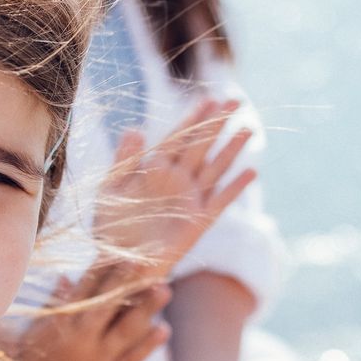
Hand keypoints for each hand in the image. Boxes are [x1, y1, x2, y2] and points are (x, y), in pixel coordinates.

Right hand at [11, 259, 171, 360]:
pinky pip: (132, 360)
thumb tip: (68, 278)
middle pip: (108, 305)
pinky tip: (163, 329)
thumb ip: (54, 305)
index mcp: (59, 324)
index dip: (102, 269)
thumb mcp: (34, 333)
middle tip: (146, 263)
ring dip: (147, 309)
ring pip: (126, 330)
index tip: (117, 252)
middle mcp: (80, 340)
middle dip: (127, 283)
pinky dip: (148, 345)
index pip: (84, 289)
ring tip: (165, 289)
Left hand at [97, 97, 256, 273]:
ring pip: (215, 168)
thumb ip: (124, 160)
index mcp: (154, 168)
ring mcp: (189, 200)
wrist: (116, 262)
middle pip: (201, 145)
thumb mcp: (111, 189)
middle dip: (217, 123)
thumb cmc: (109, 226)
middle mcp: (176, 180)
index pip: (178, 137)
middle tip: (235, 100)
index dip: (193, 118)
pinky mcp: (198, 222)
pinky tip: (251, 172)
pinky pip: (220, 202)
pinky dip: (235, 188)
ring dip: (231, 149)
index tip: (209, 98)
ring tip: (247, 129)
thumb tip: (135, 129)